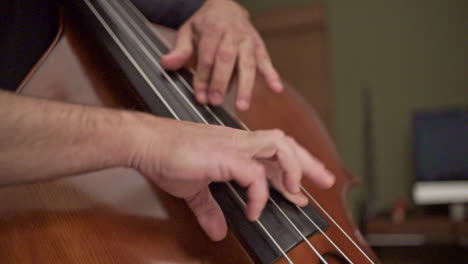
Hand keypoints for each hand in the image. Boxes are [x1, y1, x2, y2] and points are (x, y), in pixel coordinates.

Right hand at [128, 114, 334, 240]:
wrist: (146, 143)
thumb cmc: (167, 157)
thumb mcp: (193, 189)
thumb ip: (208, 209)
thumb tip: (216, 230)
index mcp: (235, 146)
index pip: (273, 152)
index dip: (292, 171)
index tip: (300, 191)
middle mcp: (239, 141)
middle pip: (285, 145)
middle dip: (308, 163)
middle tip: (326, 182)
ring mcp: (234, 146)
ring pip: (279, 147)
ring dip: (293, 170)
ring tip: (295, 194)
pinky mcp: (224, 156)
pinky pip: (254, 175)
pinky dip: (260, 194)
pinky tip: (254, 211)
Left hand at [161, 0, 282, 110]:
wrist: (226, 6)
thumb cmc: (205, 24)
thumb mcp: (188, 31)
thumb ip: (180, 49)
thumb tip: (166, 64)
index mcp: (213, 28)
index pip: (207, 56)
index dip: (203, 77)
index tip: (200, 96)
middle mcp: (232, 33)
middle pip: (227, 60)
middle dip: (221, 83)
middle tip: (215, 102)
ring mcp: (248, 40)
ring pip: (247, 64)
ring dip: (245, 86)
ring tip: (242, 106)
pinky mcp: (259, 46)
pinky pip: (266, 61)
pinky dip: (272, 75)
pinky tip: (276, 88)